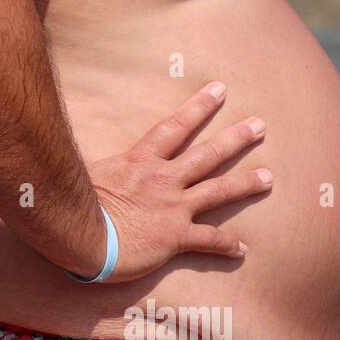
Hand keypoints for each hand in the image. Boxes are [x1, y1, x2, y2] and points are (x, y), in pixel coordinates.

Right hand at [83, 82, 271, 282]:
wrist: (79, 234)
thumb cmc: (72, 204)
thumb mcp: (84, 171)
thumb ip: (94, 163)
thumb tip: (71, 148)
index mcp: (141, 162)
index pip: (174, 127)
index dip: (198, 107)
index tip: (220, 90)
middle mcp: (163, 180)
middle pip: (207, 154)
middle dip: (235, 138)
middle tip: (260, 126)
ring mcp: (172, 208)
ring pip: (217, 191)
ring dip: (245, 183)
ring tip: (268, 177)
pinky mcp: (174, 237)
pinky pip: (207, 240)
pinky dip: (226, 244)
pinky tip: (242, 249)